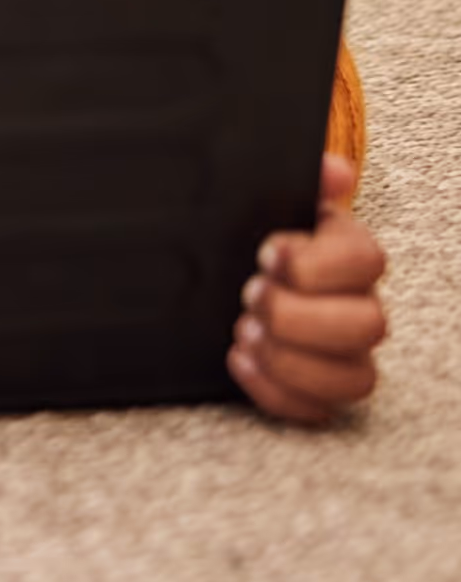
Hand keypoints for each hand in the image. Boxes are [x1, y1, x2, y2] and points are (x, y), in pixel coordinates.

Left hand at [229, 153, 388, 423]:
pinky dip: (277, 393)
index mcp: (346, 250)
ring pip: (355, 379)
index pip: (367, 262)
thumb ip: (298, 176)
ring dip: (292, 360)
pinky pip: (320, 411)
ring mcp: (343, 352)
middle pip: (369, 326)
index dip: (317, 264)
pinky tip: (239, 360)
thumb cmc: (247, 224)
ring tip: (244, 331)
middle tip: (251, 296)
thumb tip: (336, 171)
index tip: (266, 252)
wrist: (212, 263)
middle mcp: (357, 304)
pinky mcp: (318, 388)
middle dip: (300, 315)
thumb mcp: (260, 192)